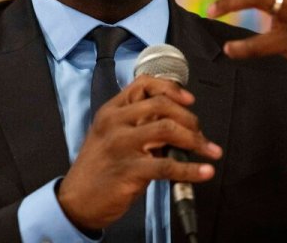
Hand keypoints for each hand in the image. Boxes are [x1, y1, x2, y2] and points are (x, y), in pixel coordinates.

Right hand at [57, 75, 221, 230]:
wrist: (77, 200)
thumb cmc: (98, 168)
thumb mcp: (111, 135)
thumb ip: (137, 124)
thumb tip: (176, 122)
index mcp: (111, 110)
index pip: (143, 84)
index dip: (171, 88)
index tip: (189, 100)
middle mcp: (115, 122)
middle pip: (161, 105)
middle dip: (189, 118)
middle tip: (201, 134)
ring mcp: (121, 145)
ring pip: (167, 129)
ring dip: (195, 140)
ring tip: (209, 151)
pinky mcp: (129, 170)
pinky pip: (167, 165)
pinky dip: (191, 170)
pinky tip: (204, 172)